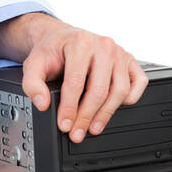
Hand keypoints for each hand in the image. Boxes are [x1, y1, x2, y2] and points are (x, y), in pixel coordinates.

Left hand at [20, 20, 149, 141]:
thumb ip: (32, 83)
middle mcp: (103, 46)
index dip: (70, 108)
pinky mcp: (131, 60)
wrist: (63, 39)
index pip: (76, 83)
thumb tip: (42, 103)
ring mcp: (120, 53)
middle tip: (78, 132)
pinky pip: (139, 82)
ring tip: (93, 127)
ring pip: (120, 90)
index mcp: (80, 43)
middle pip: (99, 90)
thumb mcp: (34, 64)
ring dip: (107, 113)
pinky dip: (131, 97)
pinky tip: (115, 107)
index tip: (65, 125)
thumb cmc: (53, 51)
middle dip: (87, 116)